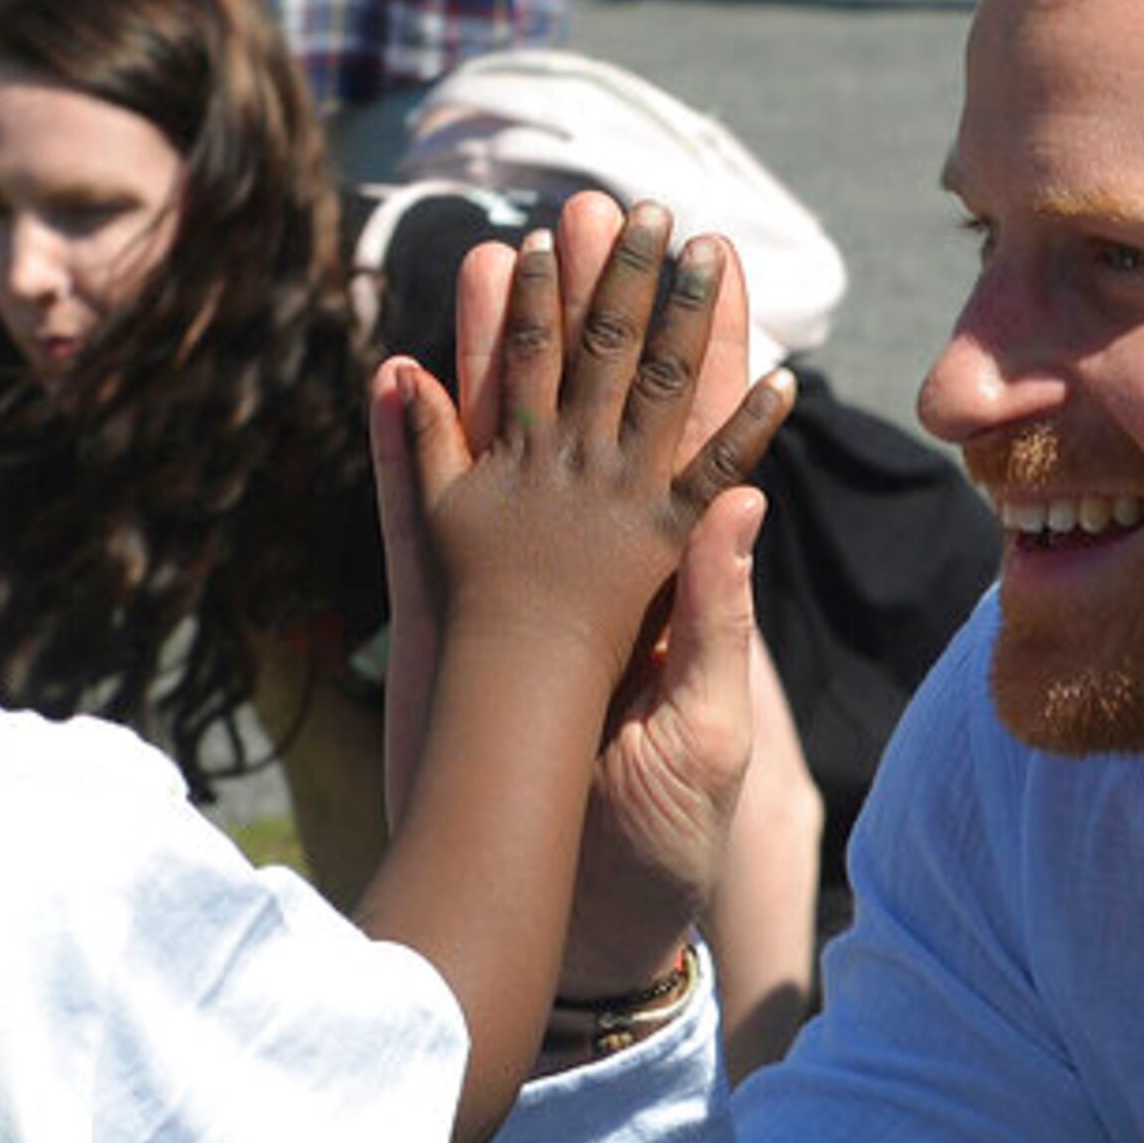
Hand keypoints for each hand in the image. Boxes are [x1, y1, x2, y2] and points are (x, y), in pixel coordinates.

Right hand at [371, 199, 786, 997]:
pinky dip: (406, 448)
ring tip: (490, 259)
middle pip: (590, 418)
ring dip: (494, 353)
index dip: (699, 357)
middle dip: (592, 315)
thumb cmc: (663, 843)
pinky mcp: (443, 631)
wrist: (579, 931)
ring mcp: (511, 597)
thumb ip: (717, 625)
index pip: (690, 448)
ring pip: (498, 447)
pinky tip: (398, 375)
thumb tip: (745, 507)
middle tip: (588, 211)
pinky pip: (416, 520)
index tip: (707, 266)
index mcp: (670, 590)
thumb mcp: (708, 736)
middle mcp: (593, 577)